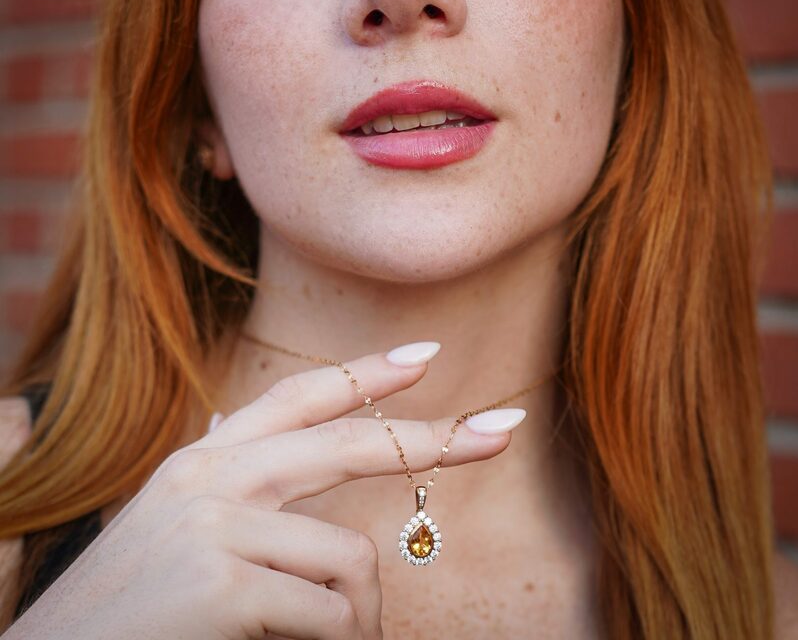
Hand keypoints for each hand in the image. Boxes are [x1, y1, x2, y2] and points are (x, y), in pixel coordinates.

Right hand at [5, 346, 513, 639]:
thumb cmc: (126, 604)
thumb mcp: (173, 524)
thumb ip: (222, 477)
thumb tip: (250, 428)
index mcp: (205, 460)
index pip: (299, 397)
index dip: (366, 374)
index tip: (427, 356)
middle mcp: (212, 477)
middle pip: (348, 443)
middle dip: (432, 437)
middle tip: (502, 431)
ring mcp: (217, 526)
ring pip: (351, 559)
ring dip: (356, 617)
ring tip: (320, 639)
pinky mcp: (222, 584)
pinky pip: (331, 615)